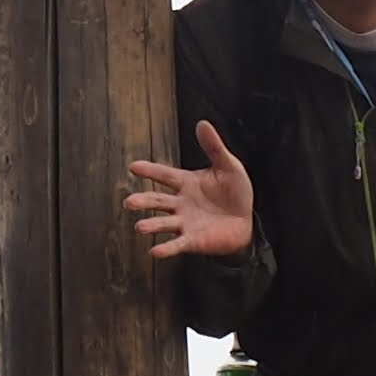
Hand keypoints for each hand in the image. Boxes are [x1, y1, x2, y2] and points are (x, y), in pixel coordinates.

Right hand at [125, 123, 255, 264]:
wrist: (246, 222)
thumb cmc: (235, 193)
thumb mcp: (228, 166)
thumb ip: (214, 147)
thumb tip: (202, 123)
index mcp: (186, 183)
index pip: (164, 175)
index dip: (150, 170)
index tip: (134, 167)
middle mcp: (180, 203)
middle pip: (158, 201)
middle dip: (143, 201)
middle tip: (129, 202)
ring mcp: (185, 223)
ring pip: (164, 223)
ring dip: (152, 225)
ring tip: (140, 227)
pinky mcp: (193, 240)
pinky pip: (178, 244)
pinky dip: (166, 248)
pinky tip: (155, 252)